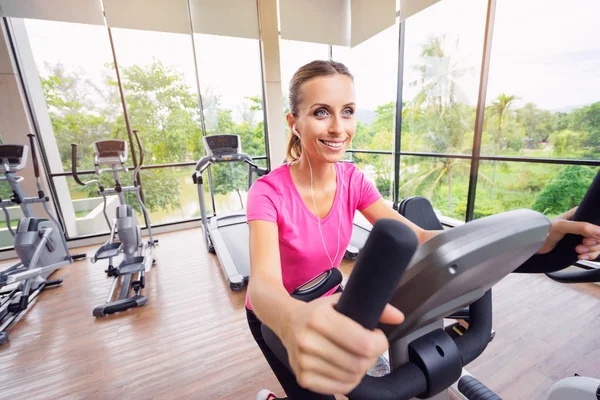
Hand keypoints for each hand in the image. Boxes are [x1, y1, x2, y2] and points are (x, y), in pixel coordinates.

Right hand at [281, 293, 403, 394]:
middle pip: (359, 363)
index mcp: (319, 319)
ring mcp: (304, 362)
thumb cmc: (318, 313)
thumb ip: (374, 307)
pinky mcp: (303, 378)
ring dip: (361, 369)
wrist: (287, 323)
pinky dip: (350, 380)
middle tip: (369, 348)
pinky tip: (346, 367)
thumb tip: (398, 317)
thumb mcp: (341, 301)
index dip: (380, 343)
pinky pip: (339, 387)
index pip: (364, 343)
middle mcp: (308, 340)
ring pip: (351, 377)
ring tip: (356, 355)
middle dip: (372, 357)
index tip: (378, 337)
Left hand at [537, 207, 599, 260]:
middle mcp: (583, 224)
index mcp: (581, 214)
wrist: (534, 244)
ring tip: (578, 251)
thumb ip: (581, 227)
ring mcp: (582, 235)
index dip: (598, 233)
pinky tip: (580, 256)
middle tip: (582, 245)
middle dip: (594, 244)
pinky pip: (592, 252)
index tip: (588, 238)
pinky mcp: (579, 245)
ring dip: (591, 250)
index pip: (598, 223)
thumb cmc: (544, 230)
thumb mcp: (562, 226)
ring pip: (597, 245)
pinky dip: (589, 255)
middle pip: (599, 236)